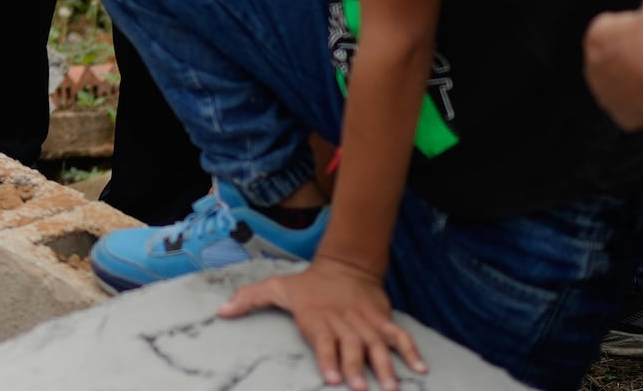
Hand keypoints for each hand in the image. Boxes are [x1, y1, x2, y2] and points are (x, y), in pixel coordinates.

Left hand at [223, 259, 425, 390]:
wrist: (345, 264)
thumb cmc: (306, 284)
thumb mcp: (275, 287)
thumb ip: (249, 299)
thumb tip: (221, 311)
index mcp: (317, 317)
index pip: (323, 339)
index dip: (328, 357)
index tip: (332, 378)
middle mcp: (343, 321)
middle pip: (352, 345)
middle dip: (357, 368)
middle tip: (362, 390)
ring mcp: (365, 322)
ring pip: (378, 344)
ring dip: (386, 366)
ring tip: (392, 387)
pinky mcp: (382, 320)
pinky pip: (399, 335)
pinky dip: (411, 350)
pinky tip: (421, 368)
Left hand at [583, 0, 642, 133]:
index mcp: (596, 34)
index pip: (616, 25)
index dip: (640, 26)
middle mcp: (592, 66)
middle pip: (620, 54)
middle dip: (638, 53)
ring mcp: (606, 93)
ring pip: (625, 81)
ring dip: (640, 78)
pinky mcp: (621, 116)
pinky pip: (632, 108)